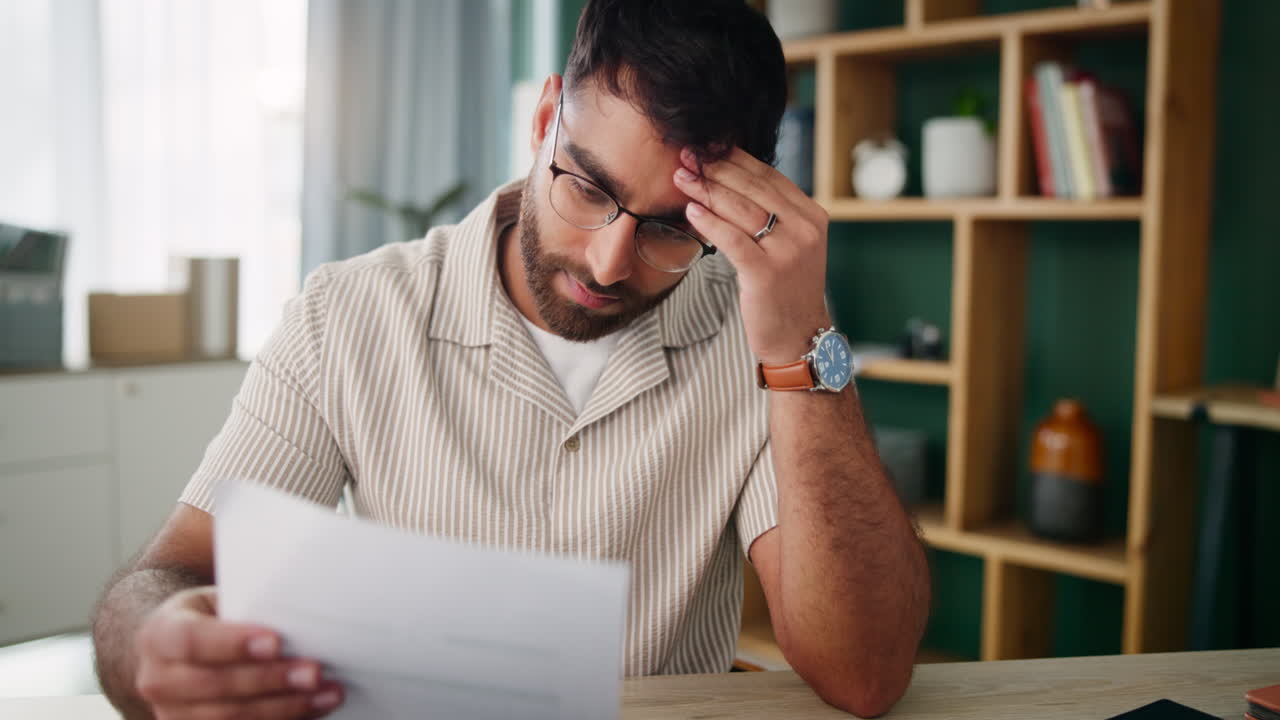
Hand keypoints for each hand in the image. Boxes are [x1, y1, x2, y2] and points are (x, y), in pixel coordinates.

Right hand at [134, 586, 342, 718]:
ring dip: (285, 708)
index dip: (233, 643)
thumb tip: (301, 607)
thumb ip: (248, 606)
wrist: (180, 651)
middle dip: (270, 680)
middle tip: (314, 672)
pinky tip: (313, 710)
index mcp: (160, 635)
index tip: (275, 641)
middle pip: (214, 685)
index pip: (191, 640)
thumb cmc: (213, 619)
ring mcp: (173, 714)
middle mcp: (159, 680)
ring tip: (327, 694)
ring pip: (228, 718)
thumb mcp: (218, 601)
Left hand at [674, 147, 831, 364]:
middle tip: (686, 155)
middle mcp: (805, 228)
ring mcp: (789, 250)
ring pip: (740, 210)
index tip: (706, 147)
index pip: (768, 177)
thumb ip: (772, 214)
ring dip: (706, 190)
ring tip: (681, 177)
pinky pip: (732, 239)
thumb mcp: (789, 244)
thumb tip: (729, 180)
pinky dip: (709, 222)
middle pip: (753, 188)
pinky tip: (690, 211)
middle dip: (715, 169)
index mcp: (812, 215)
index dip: (735, 159)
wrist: (799, 336)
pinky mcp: (767, 272)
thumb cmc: (785, 290)